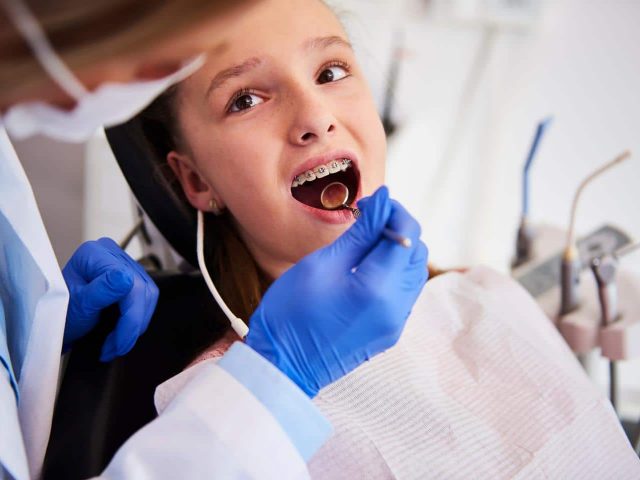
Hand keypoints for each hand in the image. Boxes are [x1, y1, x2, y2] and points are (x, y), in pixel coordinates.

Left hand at [62, 237, 158, 360]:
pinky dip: (137, 320)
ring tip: (117, 343)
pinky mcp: (130, 277)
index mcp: (96, 254)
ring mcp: (122, 264)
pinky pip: (146, 298)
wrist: (55, 322)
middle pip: (142, 290)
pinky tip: (123, 332)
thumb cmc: (59, 312)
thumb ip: (102, 290)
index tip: (120, 343)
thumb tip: (126, 278)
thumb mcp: (78, 304)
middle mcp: (111, 253)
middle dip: (133, 325)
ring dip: (136, 325)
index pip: (130, 284)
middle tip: (118, 347)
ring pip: (148, 296)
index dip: (131, 317)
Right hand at [246, 186, 428, 396]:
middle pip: (417, 252)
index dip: (392, 211)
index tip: (369, 203)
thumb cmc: (292, 312)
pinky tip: (366, 268)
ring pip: (414, 271)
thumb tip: (384, 201)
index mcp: (379, 287)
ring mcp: (395, 322)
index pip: (407, 234)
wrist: (283, 366)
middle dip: (397, 228)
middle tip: (366, 221)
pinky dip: (393, 271)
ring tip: (364, 243)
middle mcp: (396, 306)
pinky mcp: (389, 330)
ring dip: (397, 250)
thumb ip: (360, 233)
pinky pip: (404, 292)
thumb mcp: (322, 264)